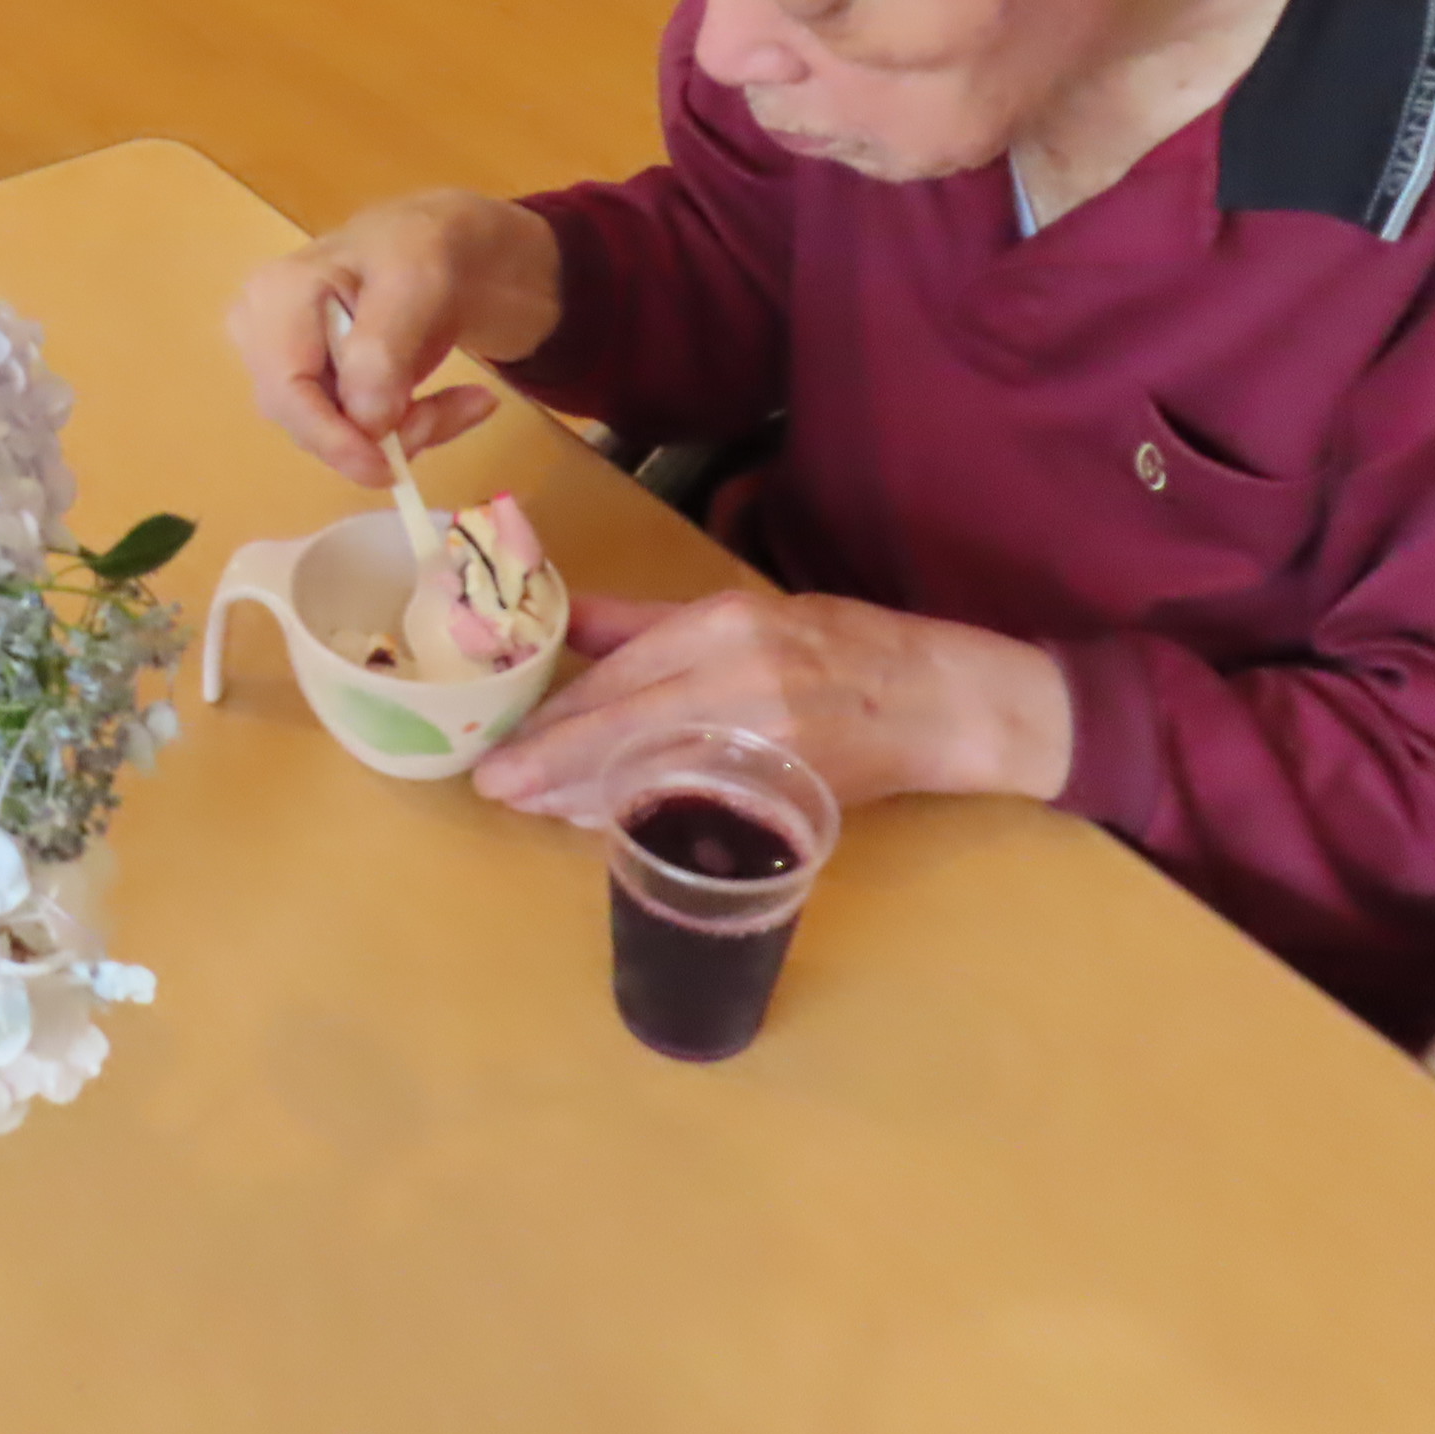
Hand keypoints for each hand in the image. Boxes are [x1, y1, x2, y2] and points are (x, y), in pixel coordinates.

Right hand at [225, 190, 564, 486]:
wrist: (451, 246)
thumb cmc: (425, 244)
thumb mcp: (416, 279)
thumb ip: (384, 348)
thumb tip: (365, 421)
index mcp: (275, 296)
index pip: (285, 391)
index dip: (331, 439)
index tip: (387, 468)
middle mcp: (267, 336)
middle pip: (309, 421)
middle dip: (385, 433)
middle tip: (460, 409)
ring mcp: (292, 367)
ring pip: (339, 437)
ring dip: (410, 431)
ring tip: (469, 401)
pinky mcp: (322, 392)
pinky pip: (359, 436)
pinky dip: (414, 429)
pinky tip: (460, 403)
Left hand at [472, 590, 1076, 819]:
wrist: (938, 699)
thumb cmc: (835, 647)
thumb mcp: (738, 610)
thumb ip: (643, 623)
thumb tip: (560, 622)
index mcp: (723, 625)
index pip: (617, 674)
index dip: (555, 716)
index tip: (502, 743)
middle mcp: (740, 677)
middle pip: (623, 728)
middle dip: (551, 765)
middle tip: (496, 788)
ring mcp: (767, 738)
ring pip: (653, 771)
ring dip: (584, 797)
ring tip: (532, 806)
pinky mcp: (788, 789)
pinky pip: (697, 806)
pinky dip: (643, 815)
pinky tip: (601, 823)